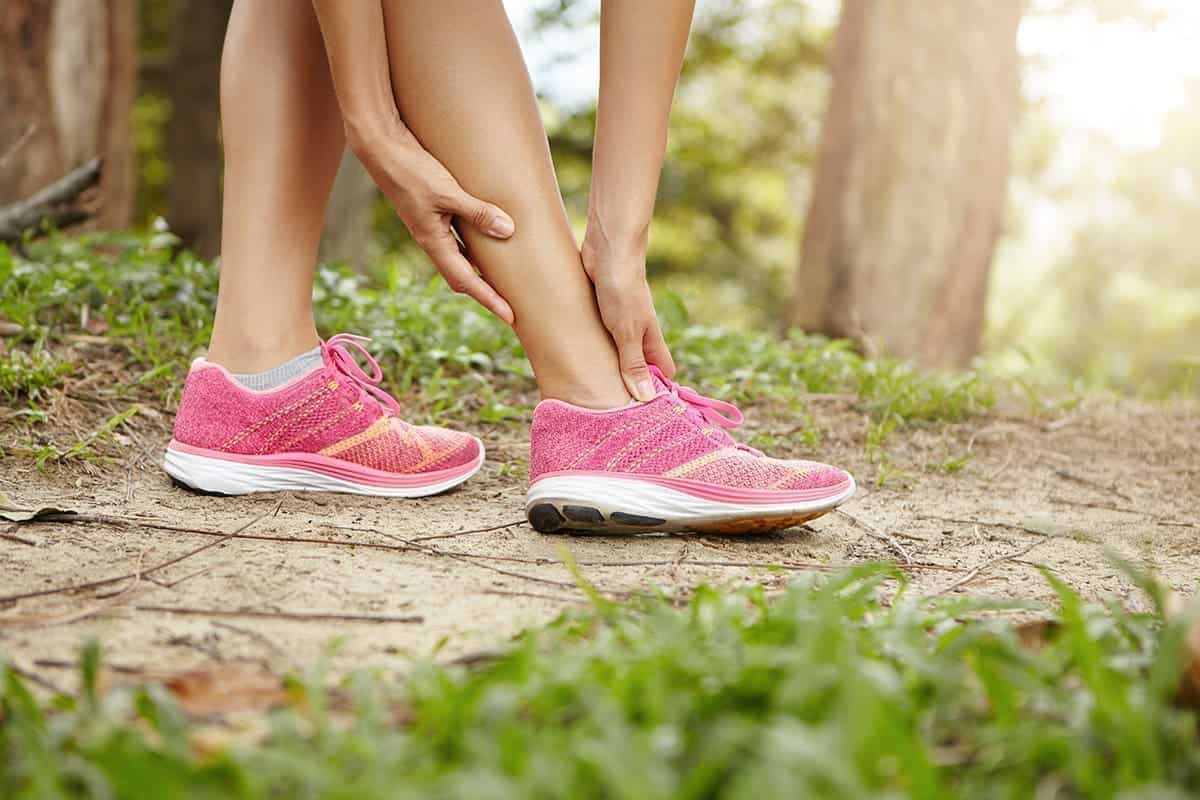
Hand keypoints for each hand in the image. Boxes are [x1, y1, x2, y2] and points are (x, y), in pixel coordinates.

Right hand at [350, 125, 515, 322]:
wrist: (380, 147)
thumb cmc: (411, 169)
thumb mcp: (447, 191)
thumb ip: (478, 211)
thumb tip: (508, 230)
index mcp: (433, 242)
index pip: (467, 281)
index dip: (490, 300)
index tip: (510, 317)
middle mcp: (432, 240)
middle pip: (462, 278)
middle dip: (486, 294)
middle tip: (510, 306)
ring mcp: (431, 228)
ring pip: (460, 259)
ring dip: (480, 273)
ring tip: (504, 281)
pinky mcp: (432, 213)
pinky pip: (458, 239)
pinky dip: (474, 248)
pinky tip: (489, 242)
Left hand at [581, 226, 675, 400]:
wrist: (607, 249)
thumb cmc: (621, 289)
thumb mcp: (626, 332)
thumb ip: (632, 364)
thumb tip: (646, 398)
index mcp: (649, 339)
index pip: (662, 372)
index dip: (658, 391)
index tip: (647, 415)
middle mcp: (636, 331)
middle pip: (637, 365)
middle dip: (629, 385)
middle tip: (613, 412)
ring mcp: (618, 321)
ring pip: (615, 352)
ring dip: (607, 369)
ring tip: (591, 393)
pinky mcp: (599, 311)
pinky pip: (597, 337)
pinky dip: (591, 350)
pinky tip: (575, 361)